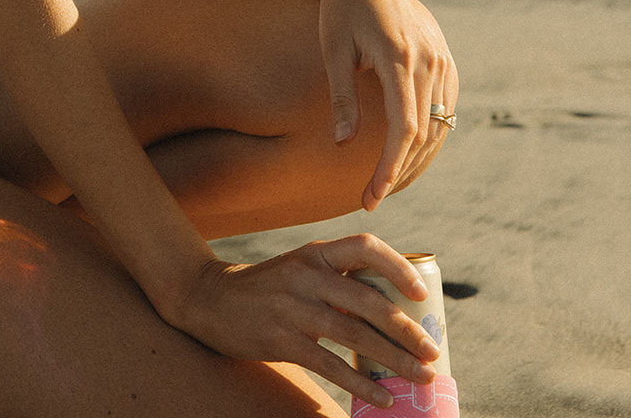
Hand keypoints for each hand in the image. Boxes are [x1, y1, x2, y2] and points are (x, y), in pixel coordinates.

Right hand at [157, 234, 440, 409]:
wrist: (210, 299)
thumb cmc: (268, 288)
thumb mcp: (300, 270)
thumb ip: (337, 280)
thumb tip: (392, 308)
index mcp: (315, 253)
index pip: (364, 247)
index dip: (398, 267)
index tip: (421, 293)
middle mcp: (306, 274)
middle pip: (367, 298)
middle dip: (406, 327)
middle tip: (432, 351)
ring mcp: (292, 307)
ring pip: (354, 333)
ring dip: (394, 358)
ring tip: (421, 376)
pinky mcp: (281, 339)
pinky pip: (330, 364)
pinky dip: (361, 382)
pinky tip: (382, 396)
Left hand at [319, 0, 458, 209]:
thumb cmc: (339, 9)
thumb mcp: (333, 50)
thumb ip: (342, 98)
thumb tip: (343, 145)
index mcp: (399, 58)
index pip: (404, 129)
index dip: (389, 167)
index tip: (371, 196)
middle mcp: (428, 59)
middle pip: (423, 132)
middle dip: (399, 169)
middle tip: (371, 196)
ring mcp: (441, 56)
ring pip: (438, 122)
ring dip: (416, 155)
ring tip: (386, 180)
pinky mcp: (443, 56)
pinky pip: (444, 104)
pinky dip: (430, 131)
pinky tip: (408, 150)